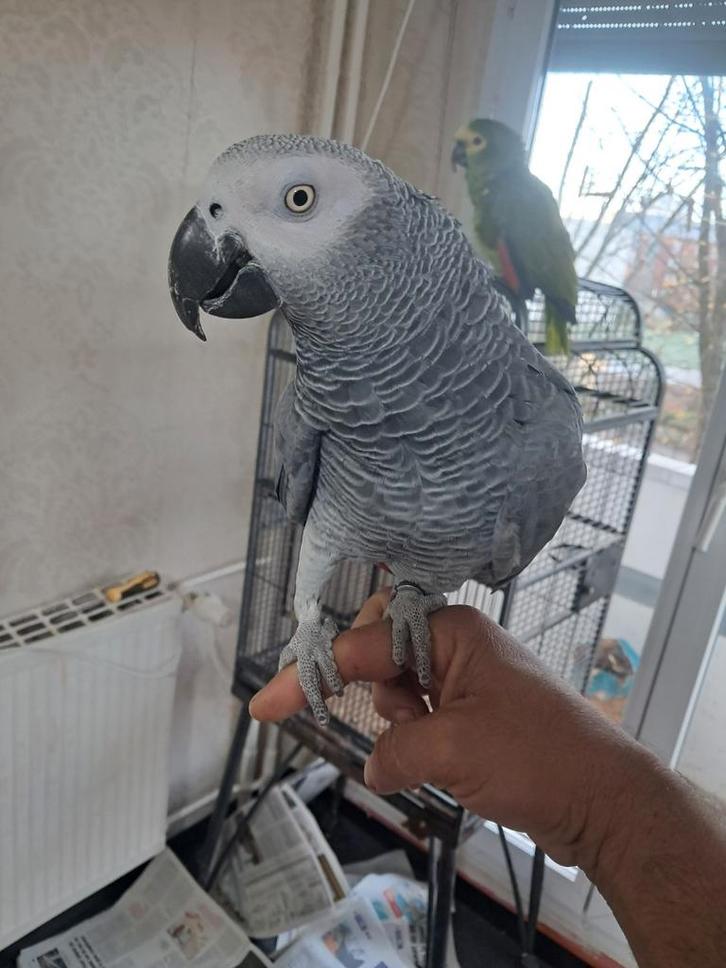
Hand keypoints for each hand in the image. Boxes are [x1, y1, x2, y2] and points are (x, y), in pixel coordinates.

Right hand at [249, 591, 647, 871]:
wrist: (605, 801)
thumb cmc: (537, 758)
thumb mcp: (451, 749)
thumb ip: (393, 750)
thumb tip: (377, 764)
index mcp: (452, 631)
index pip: (362, 646)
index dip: (310, 674)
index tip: (265, 705)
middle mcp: (457, 645)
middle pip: (379, 661)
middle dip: (378, 700)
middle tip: (409, 730)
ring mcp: (467, 680)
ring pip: (399, 695)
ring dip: (402, 728)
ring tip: (442, 751)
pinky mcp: (475, 714)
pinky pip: (423, 719)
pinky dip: (417, 742)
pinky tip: (444, 763)